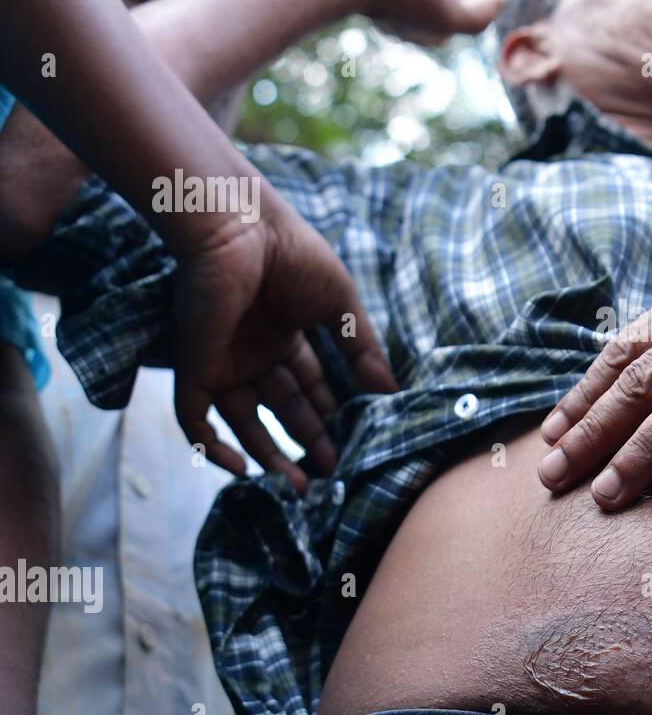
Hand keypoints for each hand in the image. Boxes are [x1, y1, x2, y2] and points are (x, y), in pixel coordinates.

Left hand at [172, 190, 397, 491]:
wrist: (239, 228)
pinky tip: (243, 469)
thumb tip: (393, 393)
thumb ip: (363, 351)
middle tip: (335, 473)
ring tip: (301, 486)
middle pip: (282, 409)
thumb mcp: (341, 305)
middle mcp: (254, 352)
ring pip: (243, 422)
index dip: (332, 415)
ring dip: (269, 456)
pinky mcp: (194, 366)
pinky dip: (213, 447)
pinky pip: (195, 419)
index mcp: (286, 334)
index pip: (310, 385)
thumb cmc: (293, 256)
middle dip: (309, 441)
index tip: (356, 444)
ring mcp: (223, 361)